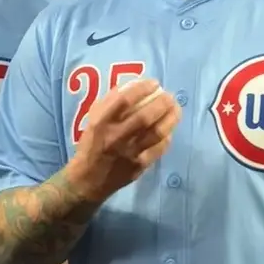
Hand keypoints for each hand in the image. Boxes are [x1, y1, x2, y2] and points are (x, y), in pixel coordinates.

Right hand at [67, 77, 180, 203]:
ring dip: (169, 119)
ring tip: (176, 109)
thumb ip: (110, 103)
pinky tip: (169, 130)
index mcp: (101, 123)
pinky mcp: (139, 166)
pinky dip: (166, 138)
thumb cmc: (91, 145)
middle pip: (144, 117)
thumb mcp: (93, 121)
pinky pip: (158, 149)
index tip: (154, 83)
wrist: (87, 180)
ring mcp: (129, 153)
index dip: (142, 89)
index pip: (124, 100)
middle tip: (170, 96)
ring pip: (156, 133)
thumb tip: (133, 85)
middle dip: (161, 103)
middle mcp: (115, 137)